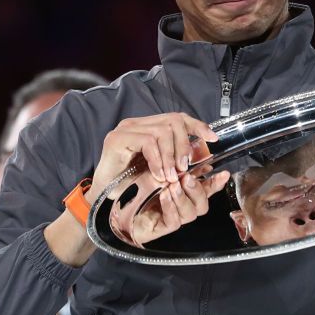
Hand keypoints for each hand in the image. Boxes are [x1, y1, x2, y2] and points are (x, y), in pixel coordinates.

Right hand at [86, 112, 218, 205]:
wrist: (102, 198)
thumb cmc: (130, 186)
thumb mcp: (160, 172)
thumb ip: (178, 164)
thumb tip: (205, 161)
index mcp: (148, 127)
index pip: (177, 117)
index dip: (197, 126)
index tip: (212, 138)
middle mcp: (136, 123)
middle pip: (173, 120)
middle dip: (184, 145)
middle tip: (184, 168)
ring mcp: (126, 129)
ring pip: (162, 131)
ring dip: (171, 156)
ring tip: (170, 176)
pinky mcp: (117, 139)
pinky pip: (148, 142)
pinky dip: (158, 160)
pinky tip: (158, 174)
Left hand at [112, 164, 230, 245]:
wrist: (104, 196)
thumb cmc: (126, 178)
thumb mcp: (149, 161)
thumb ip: (171, 158)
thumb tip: (193, 151)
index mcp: (181, 189)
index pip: (206, 189)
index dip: (216, 183)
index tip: (222, 173)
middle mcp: (179, 204)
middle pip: (204, 204)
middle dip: (199, 189)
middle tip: (187, 176)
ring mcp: (170, 217)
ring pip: (193, 213)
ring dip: (184, 197)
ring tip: (172, 186)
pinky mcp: (159, 227)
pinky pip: (175, 221)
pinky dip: (172, 207)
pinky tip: (163, 196)